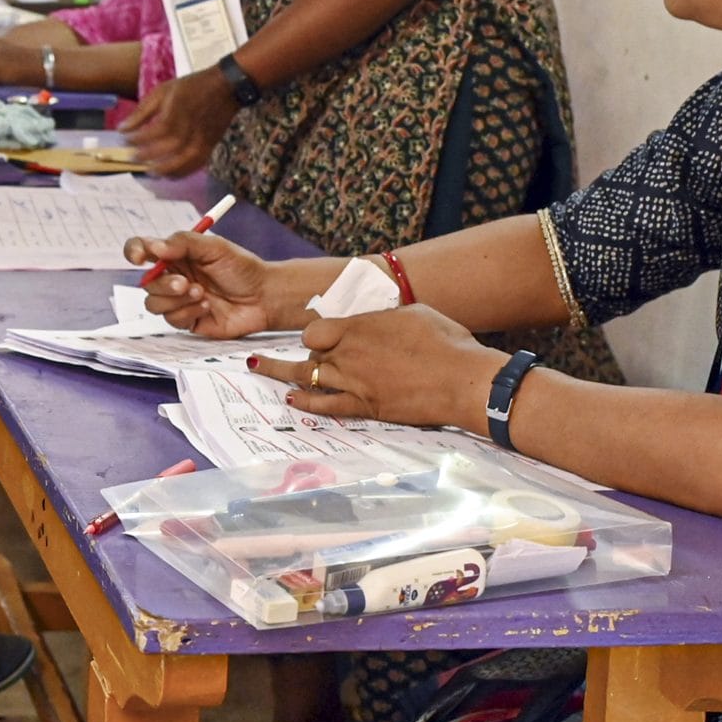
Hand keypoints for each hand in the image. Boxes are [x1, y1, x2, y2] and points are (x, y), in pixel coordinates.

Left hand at [121, 66, 238, 175]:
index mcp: (177, 112)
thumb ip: (143, 111)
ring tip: (150, 170)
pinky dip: (182, 173)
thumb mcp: (163, 91)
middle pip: (167, 149)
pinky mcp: (210, 146)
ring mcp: (202, 139)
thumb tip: (123, 128)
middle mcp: (190, 128)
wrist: (227, 87)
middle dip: (147, 156)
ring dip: (164, 169)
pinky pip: (195, 165)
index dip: (138, 139)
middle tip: (132, 158)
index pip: (154, 132)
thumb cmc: (192, 86)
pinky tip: (169, 174)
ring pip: (183, 161)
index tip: (125, 139)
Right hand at [125, 232, 331, 336]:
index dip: (133, 252)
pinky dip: (189, 312)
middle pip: (146, 283)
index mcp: (174, 255)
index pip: (142, 250)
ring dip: (176, 299)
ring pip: (154, 304)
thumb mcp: (214, 247)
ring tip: (201, 293)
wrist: (264, 296)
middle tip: (185, 283)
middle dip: (163, 284)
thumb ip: (183, 243)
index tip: (139, 257)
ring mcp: (178, 301)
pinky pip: (172, 320)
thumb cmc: (242, 268)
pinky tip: (208, 306)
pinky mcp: (187, 321)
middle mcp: (172, 277)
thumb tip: (154, 247)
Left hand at [252, 306, 505, 430]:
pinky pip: (325, 405)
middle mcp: (349, 354)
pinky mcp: (365, 407)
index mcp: (359, 327)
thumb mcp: (412, 314)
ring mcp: (354, 382)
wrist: (462, 379)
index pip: (315, 329)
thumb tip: (373, 322)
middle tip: (310, 358)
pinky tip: (290, 399)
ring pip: (308, 376)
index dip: (315, 334)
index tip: (322, 338)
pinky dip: (305, 402)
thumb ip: (383, 319)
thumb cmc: (445, 341)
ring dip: (281, 372)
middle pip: (312, 353)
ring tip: (258, 368)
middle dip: (312, 355)